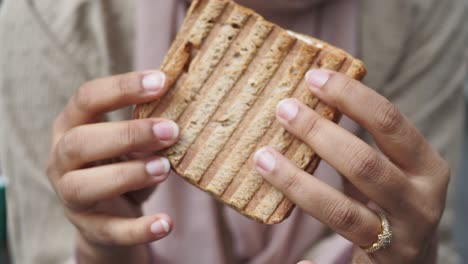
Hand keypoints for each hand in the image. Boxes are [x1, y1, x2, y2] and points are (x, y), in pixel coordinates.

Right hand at [46, 70, 177, 263]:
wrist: (109, 216)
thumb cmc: (122, 165)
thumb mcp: (133, 142)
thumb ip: (149, 126)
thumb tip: (188, 106)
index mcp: (71, 127)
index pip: (86, 99)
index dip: (122, 88)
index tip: (162, 81)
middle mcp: (61, 160)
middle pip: (80, 142)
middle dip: (127, 134)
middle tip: (171, 131)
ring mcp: (70, 197)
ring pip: (85, 186)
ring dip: (128, 174)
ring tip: (165, 167)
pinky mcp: (89, 228)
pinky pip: (111, 230)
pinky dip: (139, 228)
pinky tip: (166, 223)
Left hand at [254, 70, 449, 263]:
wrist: (415, 262)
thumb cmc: (392, 202)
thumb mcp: (388, 168)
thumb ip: (360, 144)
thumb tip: (308, 103)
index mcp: (425, 166)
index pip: (389, 121)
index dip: (351, 96)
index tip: (313, 77)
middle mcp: (420, 201)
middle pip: (364, 163)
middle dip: (319, 133)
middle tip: (283, 110)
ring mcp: (402, 238)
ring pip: (343, 211)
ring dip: (297, 183)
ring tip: (262, 158)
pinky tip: (293, 259)